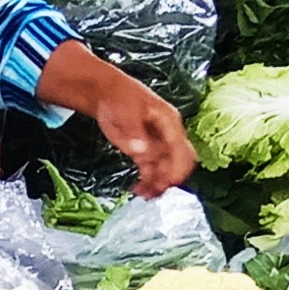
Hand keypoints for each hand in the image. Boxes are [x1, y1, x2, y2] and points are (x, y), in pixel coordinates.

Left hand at [89, 77, 197, 196]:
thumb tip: (142, 153)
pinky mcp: (144, 152)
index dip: (177, 166)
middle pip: (178, 161)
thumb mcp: (127, 112)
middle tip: (155, 192)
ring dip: (158, 184)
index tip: (169, 182)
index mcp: (169, 123)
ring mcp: (157, 145)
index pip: (181, 148)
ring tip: (144, 195)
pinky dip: (148, 182)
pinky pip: (152, 171)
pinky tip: (139, 191)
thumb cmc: (120, 97)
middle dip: (170, 178)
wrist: (107, 94)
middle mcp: (168, 136)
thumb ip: (135, 133)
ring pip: (165, 169)